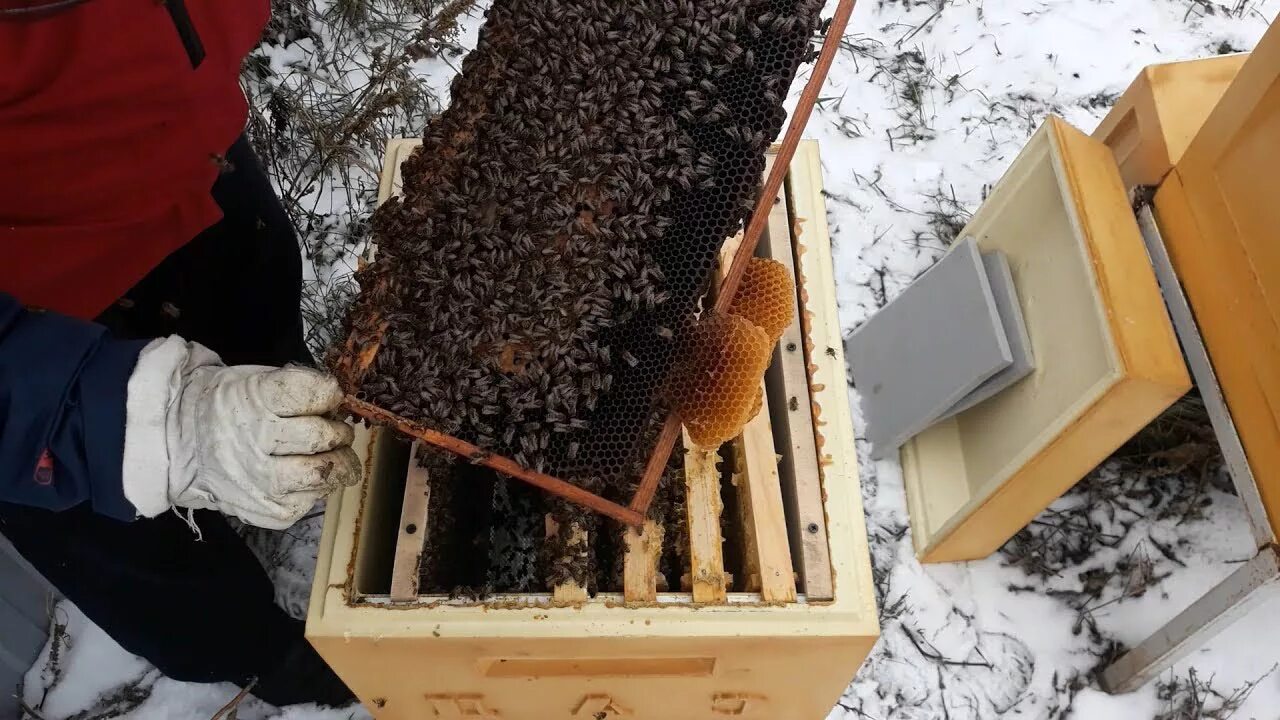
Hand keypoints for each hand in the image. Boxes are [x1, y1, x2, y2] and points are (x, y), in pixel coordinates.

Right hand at [123, 338, 360, 528]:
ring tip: (332, 455)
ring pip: (322, 474)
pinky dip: (318, 488)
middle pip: (321, 437)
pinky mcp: (269, 511)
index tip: (330, 395)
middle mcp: (254, 442)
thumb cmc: (232, 407)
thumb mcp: (256, 380)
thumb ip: (299, 389)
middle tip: (335, 430)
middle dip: (338, 432)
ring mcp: (259, 481)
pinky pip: (310, 500)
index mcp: (254, 400)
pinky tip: (307, 476)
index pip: (309, 394)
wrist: (184, 443)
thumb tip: (339, 405)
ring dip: (339, 463)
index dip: (329, 393)